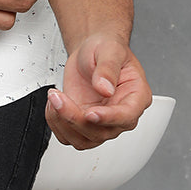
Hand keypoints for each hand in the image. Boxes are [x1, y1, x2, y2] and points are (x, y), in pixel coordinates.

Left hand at [45, 34, 151, 149]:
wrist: (91, 51)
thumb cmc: (106, 48)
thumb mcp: (109, 50)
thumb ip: (108, 68)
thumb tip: (105, 89)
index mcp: (136, 96)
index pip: (126, 116)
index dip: (109, 118)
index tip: (90, 113)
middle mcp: (120, 114)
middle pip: (101, 132)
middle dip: (75, 117)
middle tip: (58, 96)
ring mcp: (102, 122)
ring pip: (83, 140)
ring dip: (63, 122)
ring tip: (55, 97)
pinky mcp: (84, 124)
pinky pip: (68, 137)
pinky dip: (56, 123)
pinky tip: (54, 104)